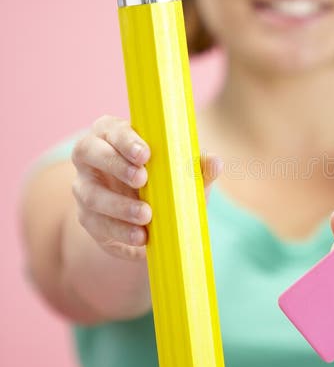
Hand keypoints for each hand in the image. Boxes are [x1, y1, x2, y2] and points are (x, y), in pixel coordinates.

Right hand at [71, 115, 222, 262]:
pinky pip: (98, 226)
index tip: (145, 154)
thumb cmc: (166, 181)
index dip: (124, 139)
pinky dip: (121, 232)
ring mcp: (84, 188)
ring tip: (146, 215)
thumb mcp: (184, 174)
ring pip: (91, 194)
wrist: (153, 219)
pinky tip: (141, 238)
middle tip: (143, 179)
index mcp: (112, 135)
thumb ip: (198, 167)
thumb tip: (214, 162)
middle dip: (115, 165)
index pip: (110, 128)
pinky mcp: (88, 218)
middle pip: (87, 152)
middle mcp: (90, 158)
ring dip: (119, 206)